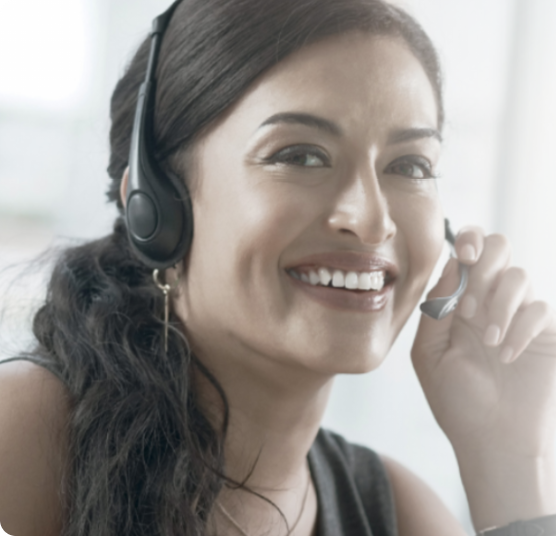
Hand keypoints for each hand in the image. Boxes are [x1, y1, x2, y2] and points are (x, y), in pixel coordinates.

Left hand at [412, 227, 555, 459]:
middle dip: (485, 265)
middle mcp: (488, 301)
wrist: (491, 438)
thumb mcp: (430, 353)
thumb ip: (436, 309)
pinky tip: (507, 355)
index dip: (468, 242)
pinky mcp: (545, 333)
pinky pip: (540, 310)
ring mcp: (518, 315)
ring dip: (500, 304)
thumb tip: (450, 265)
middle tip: (471, 304)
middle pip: (498, 248)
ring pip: (519, 276)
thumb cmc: (455, 399)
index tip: (464, 257)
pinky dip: (521, 329)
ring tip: (488, 341)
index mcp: (457, 302)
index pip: (466, 253)